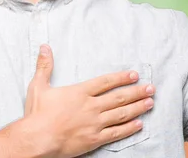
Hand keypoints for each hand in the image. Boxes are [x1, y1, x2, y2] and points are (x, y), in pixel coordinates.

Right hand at [0, 45, 154, 157]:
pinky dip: (129, 128)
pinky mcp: (94, 140)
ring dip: (137, 108)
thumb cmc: (37, 114)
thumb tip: (45, 46)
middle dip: (137, 92)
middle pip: (119, 97)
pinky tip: (139, 124)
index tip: (135, 75)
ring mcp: (94, 123)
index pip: (106, 82)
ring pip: (121, 114)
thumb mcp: (38, 86)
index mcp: (80, 92)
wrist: (36, 139)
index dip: (121, 77)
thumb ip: (44, 66)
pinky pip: (116, 133)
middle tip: (151, 88)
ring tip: (150, 103)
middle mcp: (91, 106)